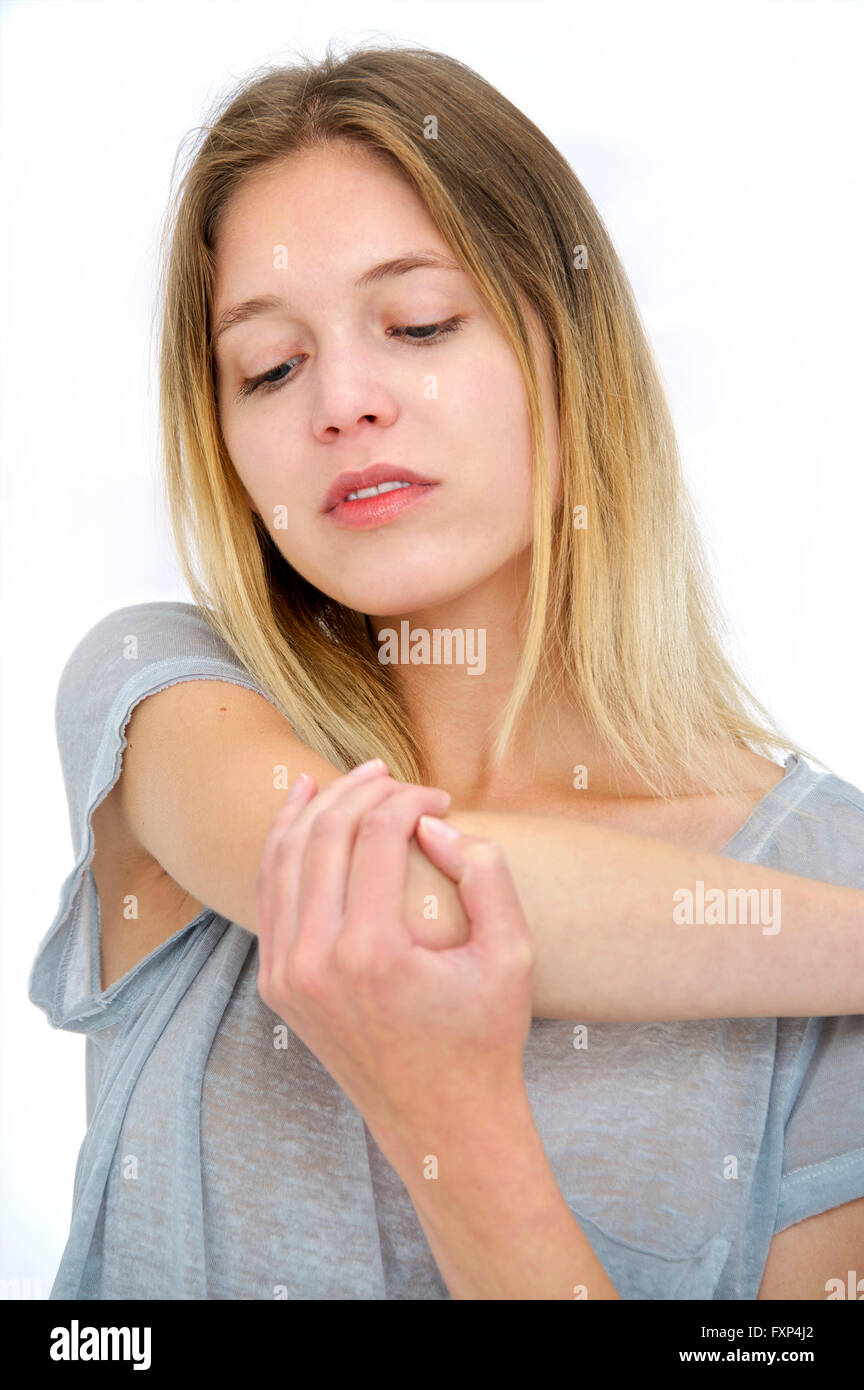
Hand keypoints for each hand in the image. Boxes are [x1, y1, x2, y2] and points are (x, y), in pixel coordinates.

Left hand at [255, 760, 535, 1139]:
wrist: (442, 1123)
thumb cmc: (485, 1037)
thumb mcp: (513, 955)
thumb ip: (485, 874)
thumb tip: (432, 825)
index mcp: (371, 953)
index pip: (376, 836)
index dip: (409, 800)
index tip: (442, 800)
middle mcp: (313, 962)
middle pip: (324, 835)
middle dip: (360, 791)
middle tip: (395, 776)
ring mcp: (285, 974)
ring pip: (283, 858)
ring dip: (315, 808)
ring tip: (350, 778)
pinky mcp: (276, 984)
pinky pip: (270, 895)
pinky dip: (284, 847)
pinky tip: (303, 813)